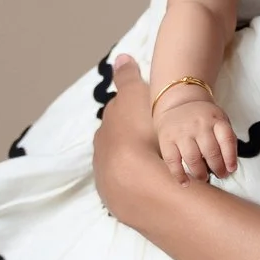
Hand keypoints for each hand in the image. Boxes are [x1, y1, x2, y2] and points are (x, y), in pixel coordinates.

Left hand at [94, 56, 176, 221]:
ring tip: (157, 168)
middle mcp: (101, 153)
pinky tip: (153, 187)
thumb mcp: (136, 95)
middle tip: (154, 142)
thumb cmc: (142, 131)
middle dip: (130, 143)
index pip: (117, 118)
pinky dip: (138, 187)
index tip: (148, 117)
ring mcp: (107, 179)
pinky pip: (128, 190)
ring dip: (134, 167)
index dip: (132, 116)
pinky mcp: (117, 201)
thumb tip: (119, 57)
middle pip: (116, 145)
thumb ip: (127, 77)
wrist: (141, 180)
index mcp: (107, 128)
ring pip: (121, 168)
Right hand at [155, 95, 237, 181]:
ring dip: (200, 173)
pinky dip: (179, 175)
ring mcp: (182, 132)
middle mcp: (199, 124)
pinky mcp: (166, 139)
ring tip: (204, 178)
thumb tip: (230, 166)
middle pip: (211, 152)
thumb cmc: (203, 118)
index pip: (227, 139)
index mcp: (215, 119)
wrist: (178, 102)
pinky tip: (185, 182)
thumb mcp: (219, 120)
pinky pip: (172, 161)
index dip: (231, 157)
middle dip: (217, 168)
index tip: (231, 169)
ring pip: (192, 158)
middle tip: (220, 175)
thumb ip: (226, 138)